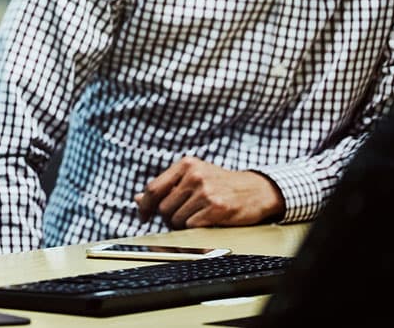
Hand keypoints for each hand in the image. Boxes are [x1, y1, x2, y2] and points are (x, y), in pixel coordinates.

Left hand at [134, 156, 284, 228]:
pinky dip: (195, 229)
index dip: (144, 206)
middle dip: (168, 218)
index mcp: (185, 164)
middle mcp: (194, 175)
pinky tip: (206, 222)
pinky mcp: (217, 207)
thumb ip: (166, 187)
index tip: (143, 217)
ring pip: (176, 219)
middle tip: (182, 218)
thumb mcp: (193, 177)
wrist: (256, 190)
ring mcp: (206, 191)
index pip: (153, 188)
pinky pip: (192, 226)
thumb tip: (137, 199)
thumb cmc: (220, 184)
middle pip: (164, 207)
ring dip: (182, 226)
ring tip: (197, 218)